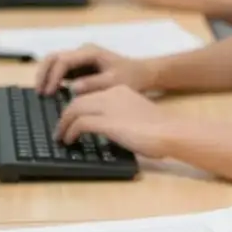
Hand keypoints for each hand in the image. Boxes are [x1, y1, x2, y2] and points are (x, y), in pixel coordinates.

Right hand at [35, 45, 154, 96]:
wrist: (142, 73)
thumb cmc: (131, 77)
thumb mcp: (115, 82)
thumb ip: (94, 84)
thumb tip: (73, 88)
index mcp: (90, 52)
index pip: (64, 61)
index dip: (54, 76)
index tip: (49, 92)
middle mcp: (83, 51)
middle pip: (54, 57)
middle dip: (43, 73)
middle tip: (39, 92)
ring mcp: (80, 58)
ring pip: (54, 62)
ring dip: (46, 76)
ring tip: (42, 94)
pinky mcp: (80, 66)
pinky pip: (61, 70)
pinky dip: (53, 79)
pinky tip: (52, 93)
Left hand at [55, 85, 173, 158]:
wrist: (171, 131)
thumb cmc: (161, 129)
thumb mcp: (137, 117)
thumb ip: (122, 117)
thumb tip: (112, 130)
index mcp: (120, 91)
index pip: (90, 96)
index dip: (77, 108)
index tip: (71, 119)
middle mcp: (112, 94)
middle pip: (77, 100)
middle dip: (65, 116)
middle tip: (60, 129)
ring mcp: (108, 107)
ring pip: (74, 109)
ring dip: (64, 124)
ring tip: (60, 136)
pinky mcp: (107, 122)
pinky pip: (80, 123)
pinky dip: (70, 132)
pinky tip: (69, 140)